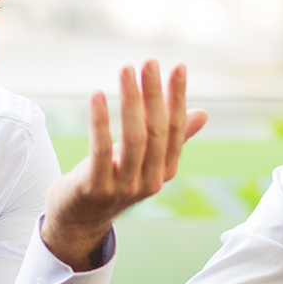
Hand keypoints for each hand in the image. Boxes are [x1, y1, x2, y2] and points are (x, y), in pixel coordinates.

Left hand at [41, 61, 205, 270]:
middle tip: (149, 63)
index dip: (177, 97)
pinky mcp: (96, 188)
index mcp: (165, 171)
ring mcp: (123, 187)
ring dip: (130, 101)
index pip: (176, 129)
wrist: (78, 220)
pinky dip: (100, 121)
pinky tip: (98, 96)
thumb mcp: (142, 158)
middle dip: (153, 94)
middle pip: (156, 131)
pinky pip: (101, 150)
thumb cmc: (111, 180)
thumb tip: (204, 114)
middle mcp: (150, 181)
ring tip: (126, 71)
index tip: (177, 67)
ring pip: (133, 139)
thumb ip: (172, 138)